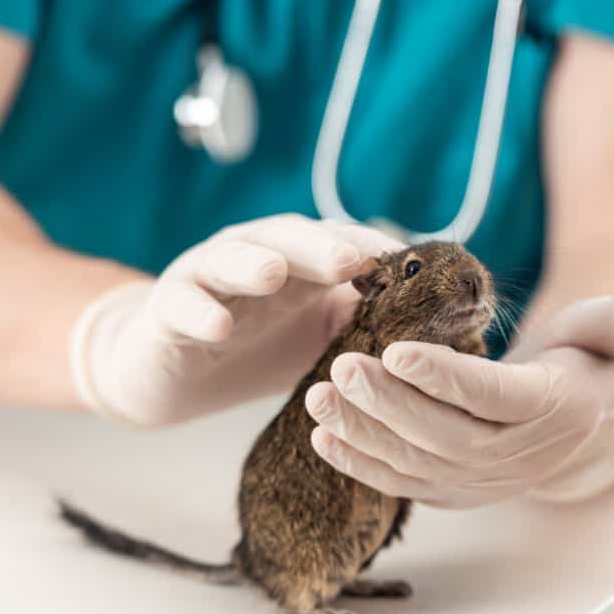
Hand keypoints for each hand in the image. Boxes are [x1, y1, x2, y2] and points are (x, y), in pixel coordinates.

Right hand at [71, 214, 400, 426]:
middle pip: (292, 240)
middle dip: (321, 246)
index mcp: (301, 264)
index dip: (375, 251)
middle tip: (352, 258)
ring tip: (275, 272)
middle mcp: (257, 257)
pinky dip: (199, 311)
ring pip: (231, 260)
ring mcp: (209, 279)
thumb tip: (444, 335)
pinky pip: (183, 305)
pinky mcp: (169, 309)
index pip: (342, 245)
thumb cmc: (254, 347)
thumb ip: (367, 326)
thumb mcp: (320, 337)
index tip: (413, 265)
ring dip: (253, 263)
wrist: (171, 372)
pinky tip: (218, 326)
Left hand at [305, 291, 613, 507]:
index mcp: (553, 411)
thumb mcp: (611, 334)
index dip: (445, 378)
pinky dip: (361, 462)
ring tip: (317, 396)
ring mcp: (481, 481)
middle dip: (389, 404)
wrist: (578, 425)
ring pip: (415, 464)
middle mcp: (516, 457)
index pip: (493, 399)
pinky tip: (322, 434)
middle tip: (342, 366)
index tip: (395, 349)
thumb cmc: (587, 364)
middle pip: (444, 437)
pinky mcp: (452, 489)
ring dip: (363, 432)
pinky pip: (402, 483)